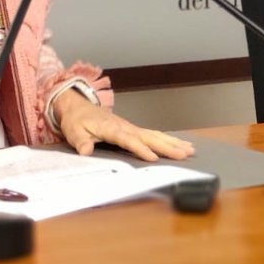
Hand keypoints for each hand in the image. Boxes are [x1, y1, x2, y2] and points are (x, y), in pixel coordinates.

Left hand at [52, 89, 195, 161]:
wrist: (77, 106)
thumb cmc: (76, 120)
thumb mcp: (73, 132)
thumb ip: (81, 141)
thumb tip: (86, 150)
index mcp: (110, 128)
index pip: (127, 139)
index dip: (140, 148)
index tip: (153, 158)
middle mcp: (124, 126)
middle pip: (148, 136)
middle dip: (166, 146)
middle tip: (184, 153)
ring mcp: (130, 127)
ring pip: (154, 135)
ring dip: (172, 142)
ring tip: (189, 150)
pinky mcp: (132, 129)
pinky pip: (152, 134)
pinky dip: (166, 139)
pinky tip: (179, 144)